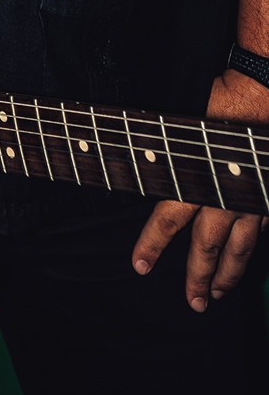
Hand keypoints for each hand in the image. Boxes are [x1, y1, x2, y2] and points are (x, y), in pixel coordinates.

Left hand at [132, 67, 268, 308]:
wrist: (263, 91)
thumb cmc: (221, 99)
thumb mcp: (182, 120)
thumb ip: (165, 150)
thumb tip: (144, 162)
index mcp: (198, 177)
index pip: (169, 218)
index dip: (152, 244)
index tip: (139, 265)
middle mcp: (226, 195)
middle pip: (208, 246)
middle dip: (198, 277)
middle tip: (193, 303)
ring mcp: (253, 198)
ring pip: (241, 247)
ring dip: (229, 274)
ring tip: (219, 294)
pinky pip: (261, 228)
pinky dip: (253, 247)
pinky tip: (248, 258)